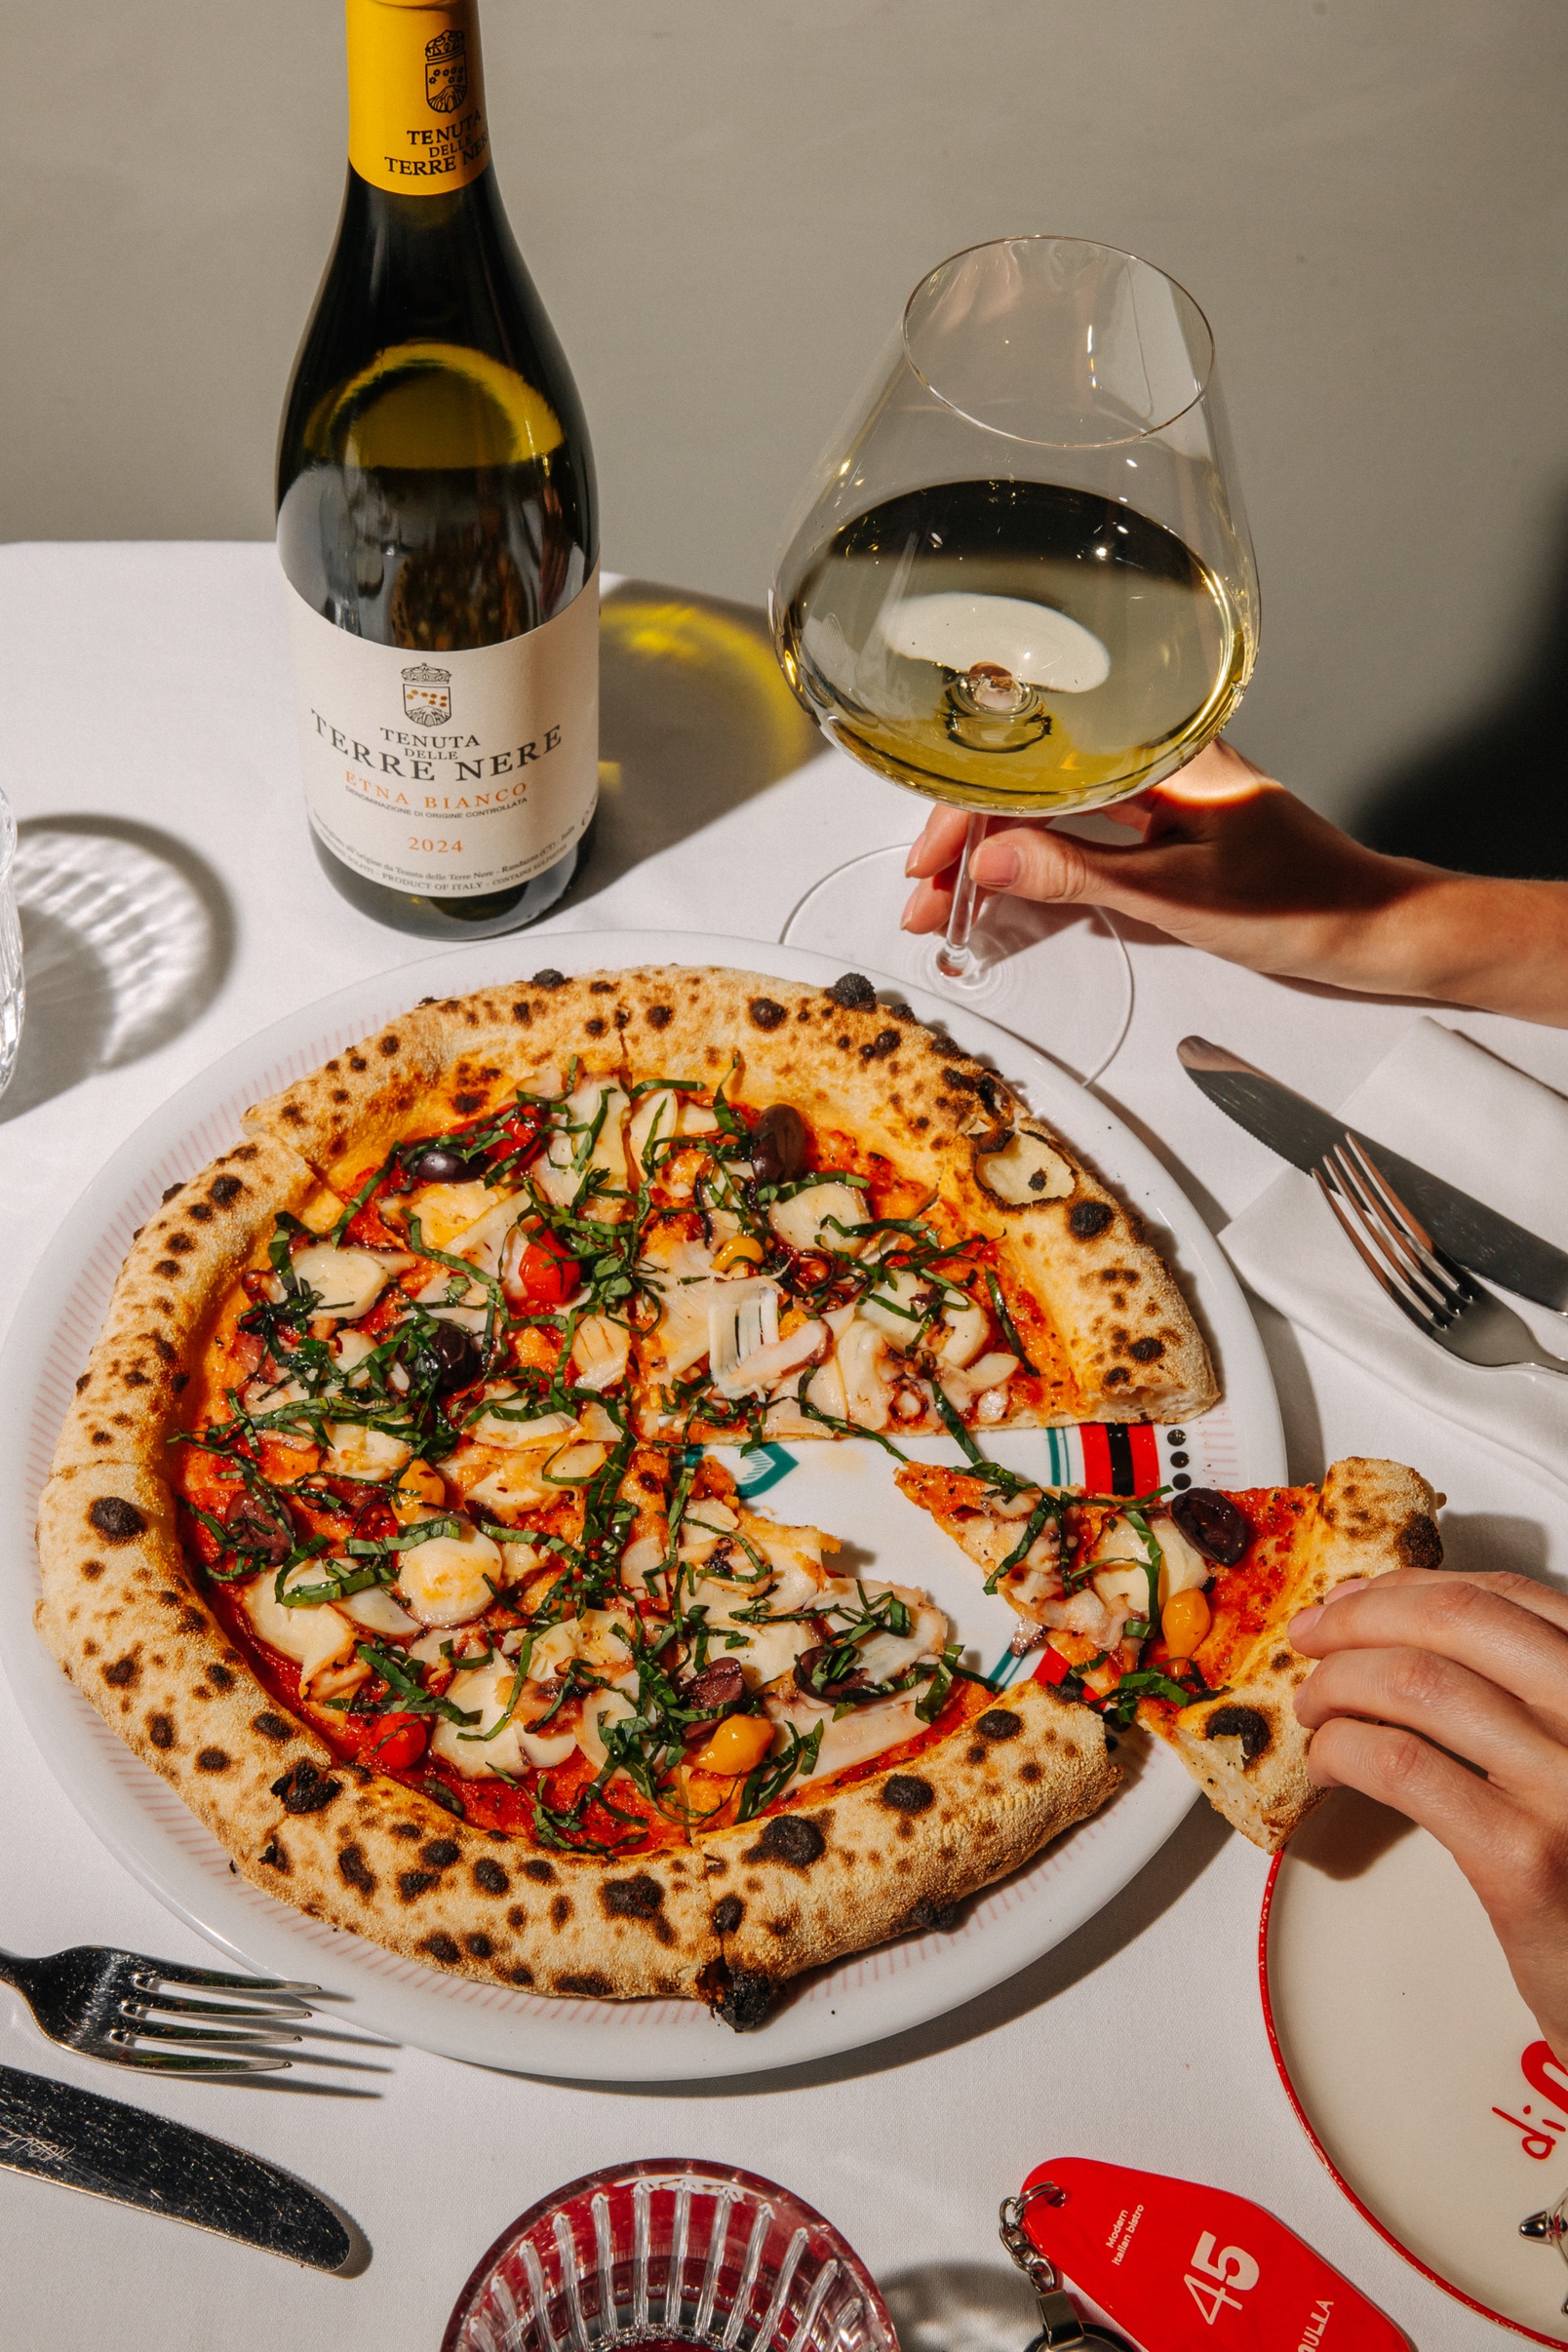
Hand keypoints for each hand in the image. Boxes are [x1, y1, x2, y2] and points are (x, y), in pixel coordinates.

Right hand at [902, 740, 1428, 976]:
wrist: (1377, 930)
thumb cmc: (1305, 904)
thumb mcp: (1177, 897)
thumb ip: (1080, 875)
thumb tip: (994, 861)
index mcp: (1163, 751)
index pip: (1036, 766)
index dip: (969, 813)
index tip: (932, 861)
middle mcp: (1159, 761)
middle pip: (1035, 784)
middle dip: (971, 840)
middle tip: (927, 895)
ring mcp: (1163, 796)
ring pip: (1055, 812)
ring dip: (998, 856)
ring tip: (952, 901)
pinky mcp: (1170, 831)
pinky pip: (1085, 835)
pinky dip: (1041, 864)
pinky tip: (1009, 887)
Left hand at [1291, 1567, 1567, 2064]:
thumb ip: (1519, 1693)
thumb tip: (1392, 1618)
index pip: (1507, 1598)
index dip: (1411, 1589)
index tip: (1352, 1601)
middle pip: (1458, 1620)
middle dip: (1361, 1617)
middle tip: (1308, 1638)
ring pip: (1418, 1683)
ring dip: (1339, 1683)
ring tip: (1313, 1708)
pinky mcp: (1524, 1860)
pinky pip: (1402, 1765)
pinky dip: (1343, 1750)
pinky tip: (1328, 1767)